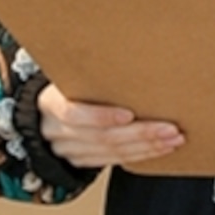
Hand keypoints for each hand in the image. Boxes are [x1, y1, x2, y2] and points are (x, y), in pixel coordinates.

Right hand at [37, 83, 184, 167]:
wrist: (41, 115)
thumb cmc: (64, 87)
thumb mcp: (67, 76)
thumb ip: (91, 73)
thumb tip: (134, 52)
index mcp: (50, 104)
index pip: (73, 114)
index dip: (101, 116)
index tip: (129, 114)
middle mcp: (58, 131)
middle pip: (102, 137)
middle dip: (140, 134)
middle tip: (170, 128)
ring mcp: (70, 150)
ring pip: (112, 152)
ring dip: (148, 146)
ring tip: (174, 138)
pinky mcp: (83, 161)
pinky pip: (116, 161)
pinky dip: (143, 155)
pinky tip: (163, 147)